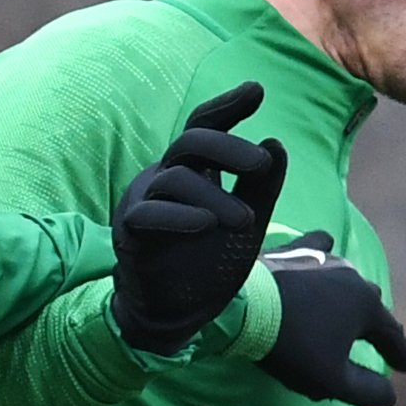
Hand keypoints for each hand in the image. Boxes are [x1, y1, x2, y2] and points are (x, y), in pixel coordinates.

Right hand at [109, 81, 286, 352]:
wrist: (180, 314)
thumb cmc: (209, 262)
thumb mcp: (247, 224)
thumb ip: (261, 187)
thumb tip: (275, 144)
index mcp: (194, 170)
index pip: (206, 126)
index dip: (227, 106)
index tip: (257, 90)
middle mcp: (166, 176)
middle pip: (192, 142)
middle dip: (228, 148)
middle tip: (262, 165)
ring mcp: (144, 201)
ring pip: (177, 180)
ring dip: (215, 197)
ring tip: (246, 220)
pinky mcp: (130, 233)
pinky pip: (149, 215)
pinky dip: (178, 217)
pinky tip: (206, 224)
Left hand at [253, 234, 405, 405]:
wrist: (242, 305)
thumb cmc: (292, 345)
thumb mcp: (331, 379)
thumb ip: (365, 390)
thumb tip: (390, 395)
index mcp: (366, 308)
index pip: (392, 336)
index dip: (402, 354)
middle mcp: (353, 278)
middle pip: (372, 305)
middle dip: (377, 326)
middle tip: (379, 341)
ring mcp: (324, 260)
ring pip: (349, 279)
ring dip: (352, 297)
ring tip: (349, 308)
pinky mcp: (295, 249)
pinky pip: (319, 247)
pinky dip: (325, 255)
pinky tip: (323, 255)